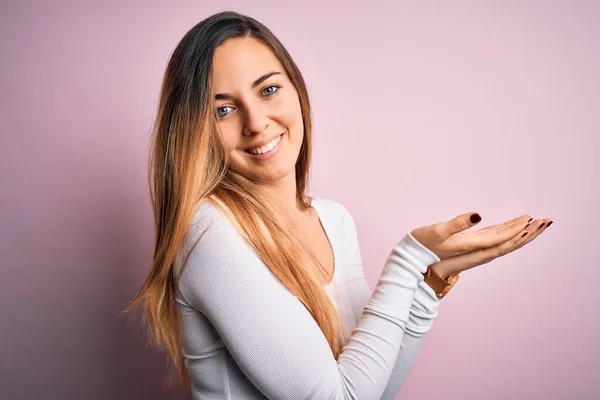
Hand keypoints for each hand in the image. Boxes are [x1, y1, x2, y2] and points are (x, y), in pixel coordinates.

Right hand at [430, 218, 552, 277]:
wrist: (413, 265)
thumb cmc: (423, 247)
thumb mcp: (438, 232)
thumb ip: (458, 224)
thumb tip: (478, 214)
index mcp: (474, 249)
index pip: (504, 240)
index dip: (519, 230)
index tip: (533, 220)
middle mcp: (479, 252)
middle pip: (511, 243)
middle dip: (529, 232)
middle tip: (547, 221)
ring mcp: (476, 250)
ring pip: (506, 242)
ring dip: (522, 233)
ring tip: (537, 222)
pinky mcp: (471, 246)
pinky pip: (496, 240)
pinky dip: (508, 232)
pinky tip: (512, 225)